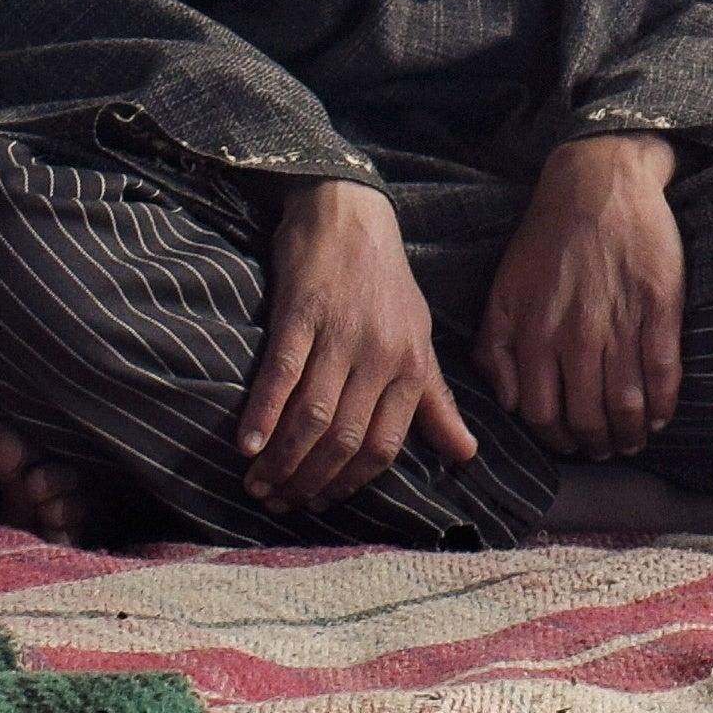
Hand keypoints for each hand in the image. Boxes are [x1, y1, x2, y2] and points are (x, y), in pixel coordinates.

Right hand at [239, 179, 474, 508]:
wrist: (351, 210)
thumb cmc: (386, 280)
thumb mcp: (420, 338)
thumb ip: (435, 402)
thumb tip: (466, 455)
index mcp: (411, 366)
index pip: (384, 445)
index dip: (350, 482)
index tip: (322, 501)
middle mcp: (380, 355)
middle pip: (345, 438)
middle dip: (310, 479)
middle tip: (279, 502)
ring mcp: (341, 334)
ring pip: (313, 415)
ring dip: (283, 458)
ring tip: (258, 485)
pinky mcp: (302, 312)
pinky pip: (282, 373)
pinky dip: (263, 412)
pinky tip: (247, 444)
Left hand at [486, 133, 684, 454]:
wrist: (598, 183)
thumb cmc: (546, 240)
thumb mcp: (502, 291)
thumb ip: (495, 349)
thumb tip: (508, 401)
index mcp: (535, 333)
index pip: (542, 414)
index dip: (556, 439)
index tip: (568, 444)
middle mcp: (577, 335)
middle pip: (588, 417)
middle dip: (596, 445)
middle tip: (604, 449)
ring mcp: (621, 323)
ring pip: (627, 404)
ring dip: (630, 434)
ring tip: (632, 439)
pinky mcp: (660, 307)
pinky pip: (663, 372)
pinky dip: (663, 404)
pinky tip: (659, 415)